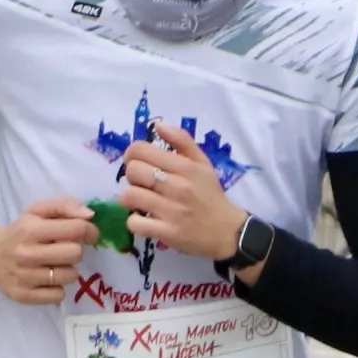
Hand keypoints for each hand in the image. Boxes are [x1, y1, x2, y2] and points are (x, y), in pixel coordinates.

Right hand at [0, 197, 96, 304]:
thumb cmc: (20, 231)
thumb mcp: (38, 211)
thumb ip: (65, 206)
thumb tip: (90, 215)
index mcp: (31, 229)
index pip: (76, 229)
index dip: (88, 231)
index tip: (86, 234)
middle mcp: (27, 254)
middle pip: (75, 254)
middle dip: (75, 250)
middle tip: (64, 249)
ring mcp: (25, 278)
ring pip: (70, 276)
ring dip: (67, 270)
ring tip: (54, 264)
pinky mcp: (24, 296)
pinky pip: (58, 296)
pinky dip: (56, 288)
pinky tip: (46, 279)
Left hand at [117, 121, 247, 261]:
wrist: (227, 230)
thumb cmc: (210, 194)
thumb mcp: (202, 163)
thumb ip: (181, 140)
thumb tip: (157, 125)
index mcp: (185, 167)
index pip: (141, 150)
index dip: (132, 154)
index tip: (138, 162)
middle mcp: (177, 186)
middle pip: (133, 171)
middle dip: (132, 176)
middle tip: (142, 182)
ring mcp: (171, 211)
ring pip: (129, 196)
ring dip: (130, 198)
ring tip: (141, 200)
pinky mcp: (167, 232)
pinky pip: (135, 223)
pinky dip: (134, 222)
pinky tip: (144, 219)